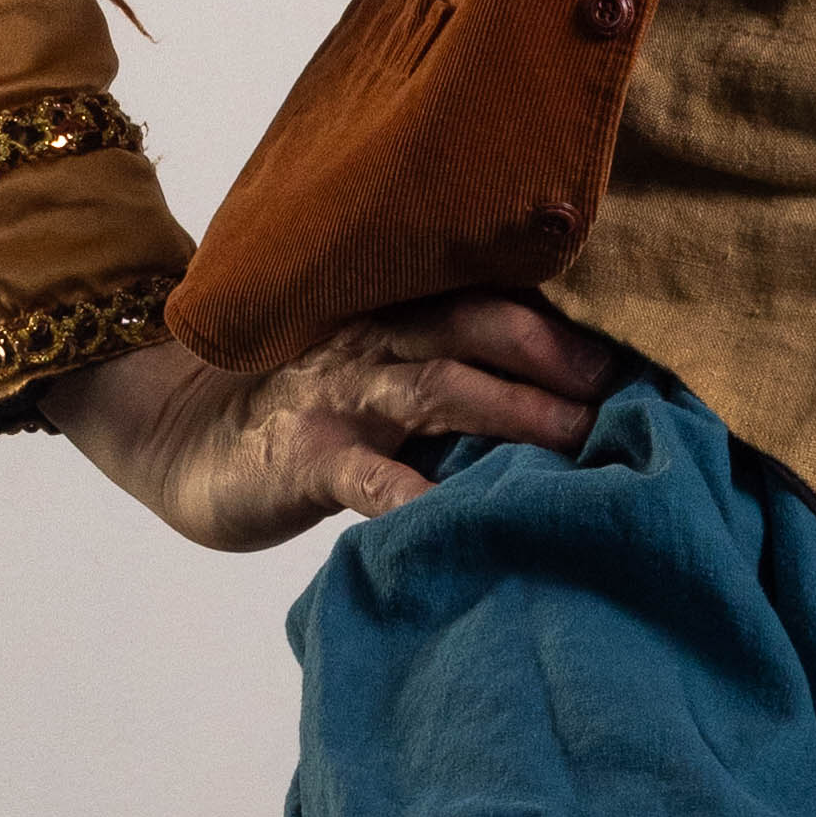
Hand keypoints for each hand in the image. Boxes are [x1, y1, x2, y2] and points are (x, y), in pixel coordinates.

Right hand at [40, 292, 622, 548]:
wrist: (172, 436)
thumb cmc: (307, 412)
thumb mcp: (380, 374)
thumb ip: (457, 373)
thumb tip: (573, 404)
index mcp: (398, 315)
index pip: (490, 299)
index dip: (565, 317)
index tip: (643, 345)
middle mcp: (375, 341)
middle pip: (477, 327)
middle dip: (556, 353)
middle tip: (627, 388)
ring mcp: (340, 397)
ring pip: (438, 388)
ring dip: (515, 410)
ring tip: (581, 440)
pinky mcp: (306, 458)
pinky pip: (370, 478)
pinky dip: (416, 497)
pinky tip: (462, 518)